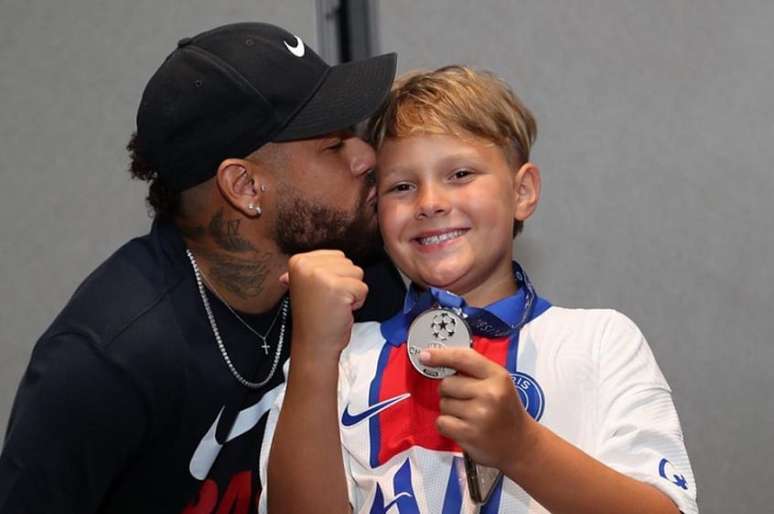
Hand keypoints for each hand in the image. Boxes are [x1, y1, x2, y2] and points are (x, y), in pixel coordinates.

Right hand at [283, 250, 367, 360]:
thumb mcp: (304, 288)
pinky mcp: (337, 288)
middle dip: (345, 283)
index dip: (336, 276)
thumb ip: (308, 273)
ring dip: (352, 291)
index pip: (337, 256)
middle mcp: (307, 265)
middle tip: (329, 301)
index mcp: (298, 261)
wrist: (314, 344)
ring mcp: (321, 275)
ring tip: (335, 305)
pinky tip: (342, 310)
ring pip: (357, 272)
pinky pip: (363, 288)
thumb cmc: (314, 317)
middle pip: (348, 263)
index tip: (321, 293)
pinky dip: (358, 302)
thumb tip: (286, 275)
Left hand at [420, 347, 536, 469]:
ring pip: (443, 404)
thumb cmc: (505, 410)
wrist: (520, 444)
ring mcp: (479, 415)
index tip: (425, 355)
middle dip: (450, 392)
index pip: (463, 358)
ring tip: (469, 416)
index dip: (441, 355)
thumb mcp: (498, 383)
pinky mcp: (469, 434)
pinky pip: (441, 422)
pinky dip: (447, 425)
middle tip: (467, 400)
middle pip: (447, 384)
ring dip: (450, 410)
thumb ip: (473, 370)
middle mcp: (490, 394)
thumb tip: (437, 358)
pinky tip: (463, 427)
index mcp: (497, 376)